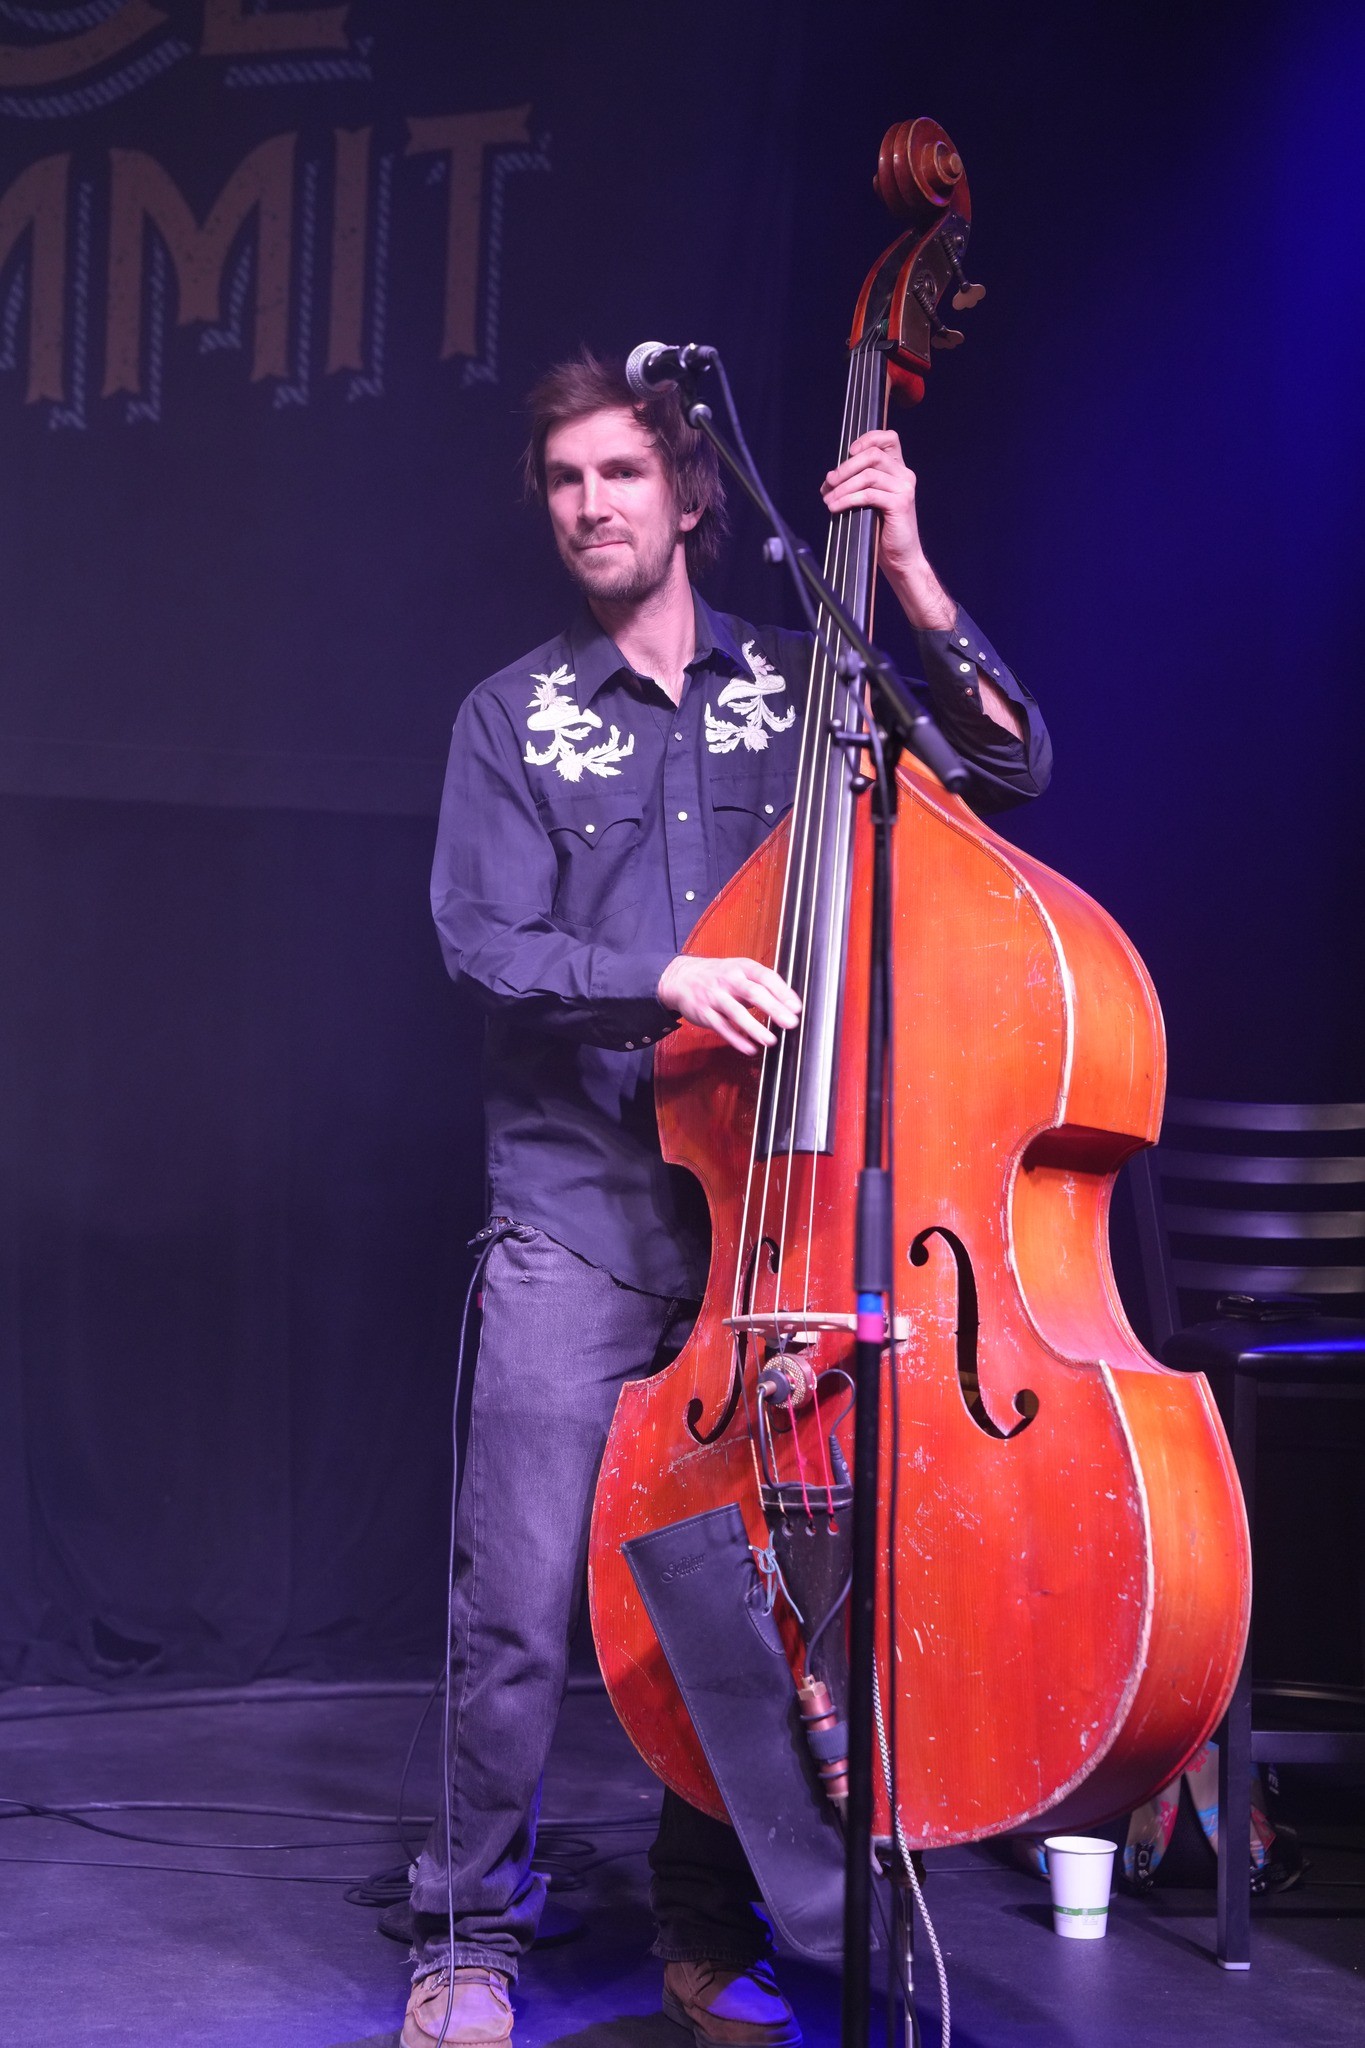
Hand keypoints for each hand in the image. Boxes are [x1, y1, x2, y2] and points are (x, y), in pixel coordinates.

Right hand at [657, 955, 800, 1055]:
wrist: (682, 977)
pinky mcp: (704, 1012)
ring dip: (754, 1027)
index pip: (766, 977)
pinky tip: (749, 1048)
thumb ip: (763, 986)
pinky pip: (721, 1027)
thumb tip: (789, 1005)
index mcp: (742, 967)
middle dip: (773, 1008)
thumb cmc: (718, 976)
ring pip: (736, 1012)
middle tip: (790, 1022)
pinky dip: (736, 1039)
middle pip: (753, 993)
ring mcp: (715, 996)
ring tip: (771, 1040)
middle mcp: (728, 980)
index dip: (782, 992)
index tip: (796, 1007)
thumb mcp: (740, 971)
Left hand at [820, 430, 955, 630]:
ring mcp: (905, 488)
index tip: (849, 451)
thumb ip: (858, 483)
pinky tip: (836, 508)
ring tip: (829, 500)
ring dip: (843, 486)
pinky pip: (869, 494)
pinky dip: (848, 499)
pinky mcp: (900, 504)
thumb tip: (831, 477)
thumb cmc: (882, 531)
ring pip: (868, 475)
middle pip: (872, 455)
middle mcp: (905, 475)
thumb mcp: (869, 501)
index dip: (868, 438)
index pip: (889, 438)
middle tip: (828, 482)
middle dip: (845, 467)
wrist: (900, 558)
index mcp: (898, 470)